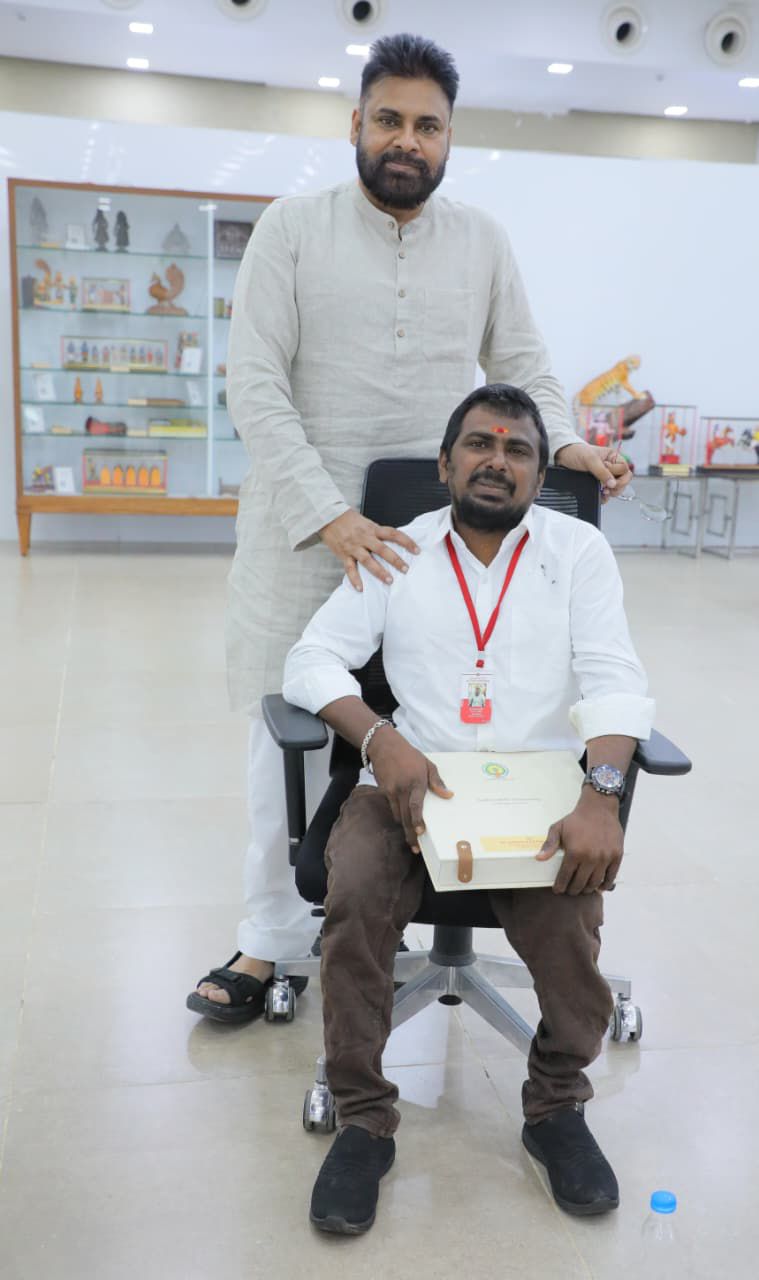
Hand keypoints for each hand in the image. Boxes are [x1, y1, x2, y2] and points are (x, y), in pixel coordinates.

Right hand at [319, 509, 419, 591]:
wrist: (327, 516)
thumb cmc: (349, 520)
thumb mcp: (366, 523)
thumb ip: (377, 533)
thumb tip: (393, 543)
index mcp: (372, 528)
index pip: (393, 534)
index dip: (406, 541)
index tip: (417, 550)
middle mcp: (364, 538)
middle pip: (382, 549)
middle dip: (395, 560)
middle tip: (405, 569)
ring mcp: (353, 547)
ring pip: (368, 560)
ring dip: (379, 571)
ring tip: (389, 581)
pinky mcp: (343, 554)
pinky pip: (350, 568)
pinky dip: (355, 579)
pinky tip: (361, 589)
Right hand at [368, 726, 452, 851]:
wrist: (384, 746)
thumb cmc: (409, 755)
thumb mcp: (427, 764)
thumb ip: (437, 781)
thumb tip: (448, 795)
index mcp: (416, 781)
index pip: (415, 805)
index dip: (417, 820)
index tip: (420, 833)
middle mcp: (402, 788)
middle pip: (405, 816)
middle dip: (410, 833)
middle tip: (415, 848)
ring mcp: (391, 791)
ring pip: (397, 815)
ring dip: (404, 827)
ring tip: (411, 839)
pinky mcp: (384, 791)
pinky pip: (392, 808)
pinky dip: (398, 816)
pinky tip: (403, 821)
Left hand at [535, 788, 622, 893]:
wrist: (599, 808)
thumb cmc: (578, 819)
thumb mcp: (558, 829)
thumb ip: (549, 844)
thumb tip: (539, 858)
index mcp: (575, 852)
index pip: (565, 877)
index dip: (561, 886)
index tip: (558, 890)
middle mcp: (590, 857)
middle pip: (580, 883)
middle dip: (573, 890)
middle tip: (570, 891)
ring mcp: (604, 858)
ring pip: (595, 882)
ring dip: (588, 889)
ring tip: (583, 889)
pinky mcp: (616, 856)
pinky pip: (611, 876)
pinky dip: (605, 884)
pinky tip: (599, 886)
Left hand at [553, 441, 632, 502]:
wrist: (563, 457)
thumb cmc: (577, 453)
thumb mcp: (590, 460)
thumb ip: (602, 471)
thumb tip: (612, 484)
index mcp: (613, 457)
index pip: (625, 469)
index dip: (617, 472)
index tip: (606, 470)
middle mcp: (611, 467)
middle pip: (624, 480)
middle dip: (618, 485)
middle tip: (607, 487)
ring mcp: (605, 477)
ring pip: (617, 488)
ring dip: (612, 492)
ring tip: (603, 491)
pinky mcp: (598, 485)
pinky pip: (607, 494)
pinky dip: (605, 497)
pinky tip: (600, 495)